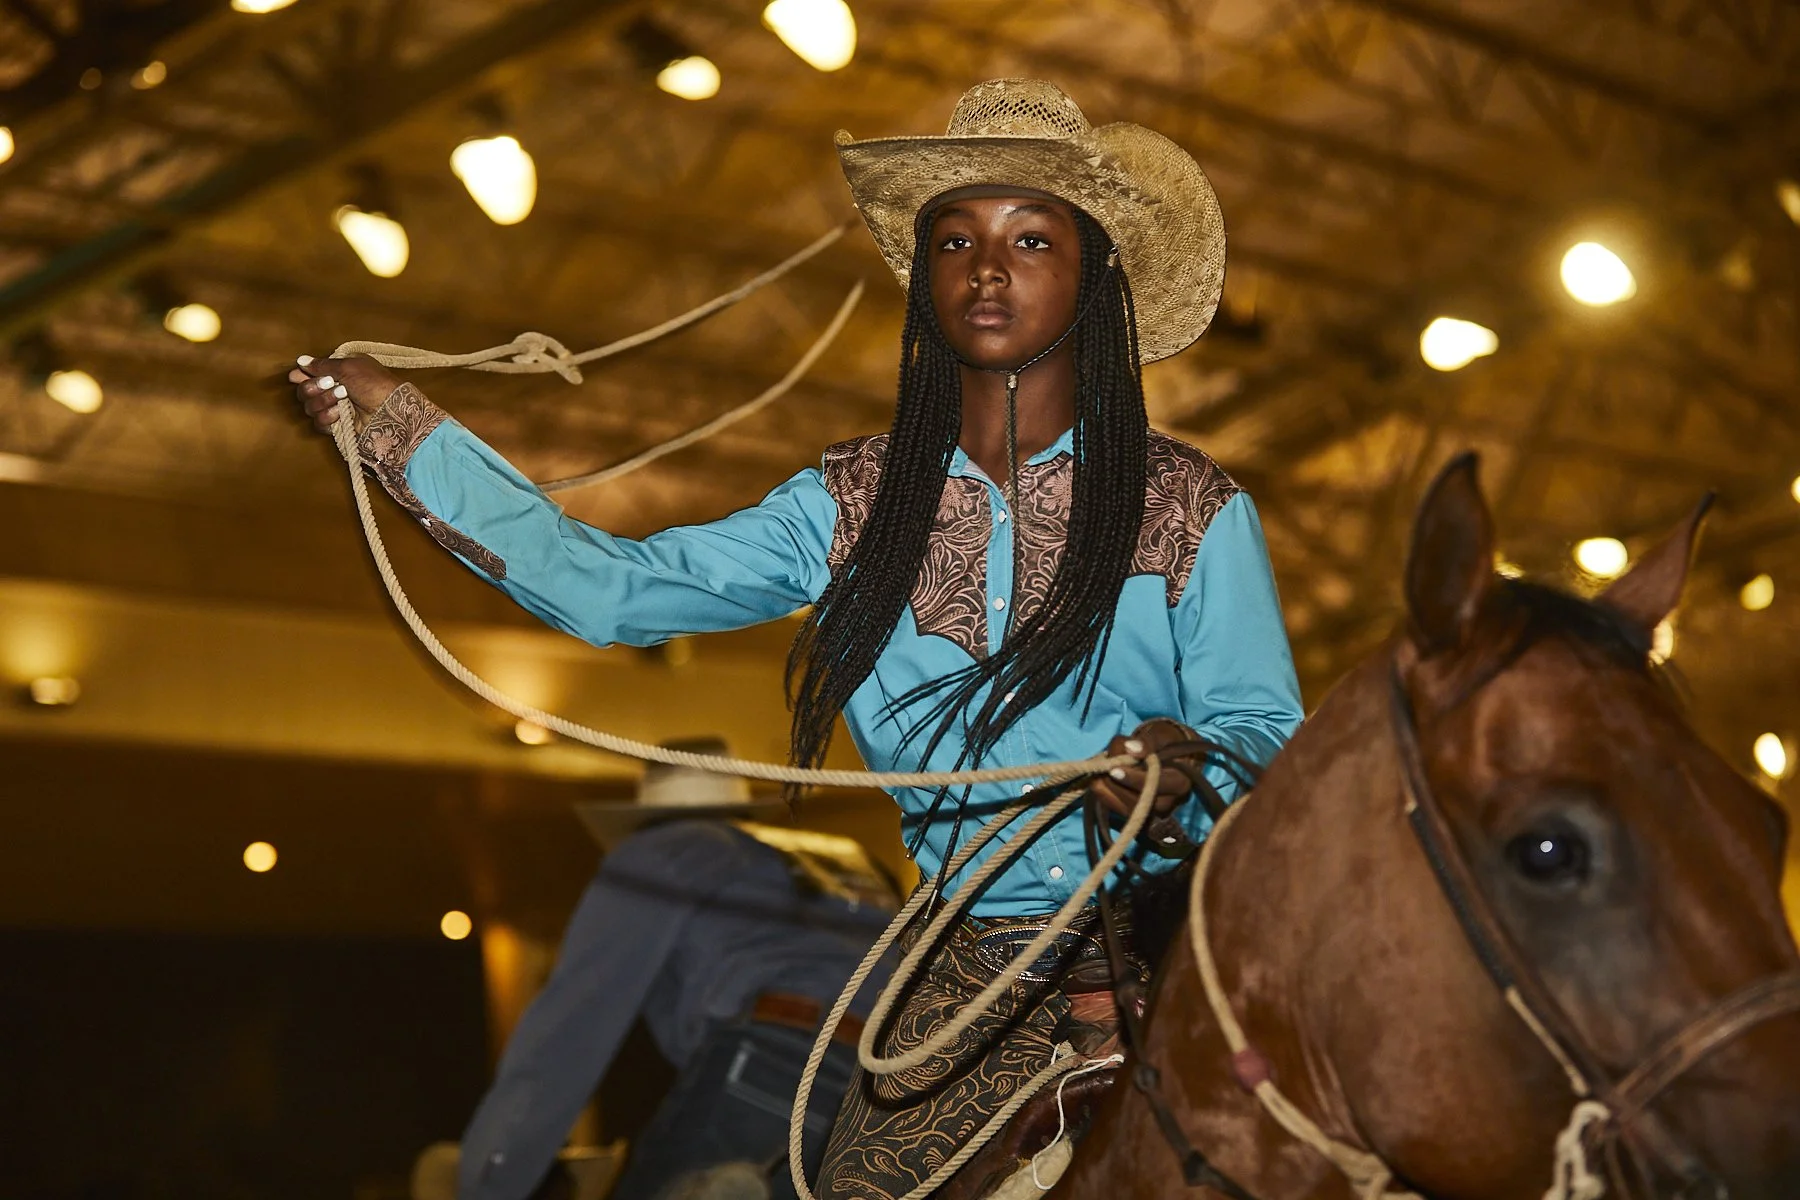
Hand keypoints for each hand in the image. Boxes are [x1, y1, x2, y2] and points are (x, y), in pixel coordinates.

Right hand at [287, 354, 402, 432]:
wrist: (390, 411)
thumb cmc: (373, 383)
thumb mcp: (348, 366)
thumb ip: (322, 365)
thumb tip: (300, 361)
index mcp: (336, 372)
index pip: (306, 373)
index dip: (301, 375)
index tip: (300, 375)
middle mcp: (332, 389)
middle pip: (303, 391)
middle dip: (313, 387)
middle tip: (330, 384)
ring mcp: (334, 408)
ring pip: (309, 407)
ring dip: (323, 401)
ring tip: (343, 398)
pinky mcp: (337, 426)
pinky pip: (318, 423)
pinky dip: (327, 417)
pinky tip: (341, 414)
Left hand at [1089, 718, 1196, 820]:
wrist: (1166, 754)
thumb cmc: (1164, 744)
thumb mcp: (1160, 736)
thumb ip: (1147, 741)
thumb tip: (1130, 747)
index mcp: (1179, 783)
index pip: (1156, 786)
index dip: (1134, 779)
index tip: (1114, 769)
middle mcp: (1168, 803)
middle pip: (1138, 802)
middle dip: (1116, 785)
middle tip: (1104, 767)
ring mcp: (1151, 812)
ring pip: (1125, 809)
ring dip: (1107, 789)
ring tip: (1101, 770)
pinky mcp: (1137, 815)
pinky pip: (1116, 810)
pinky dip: (1104, 795)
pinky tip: (1098, 779)